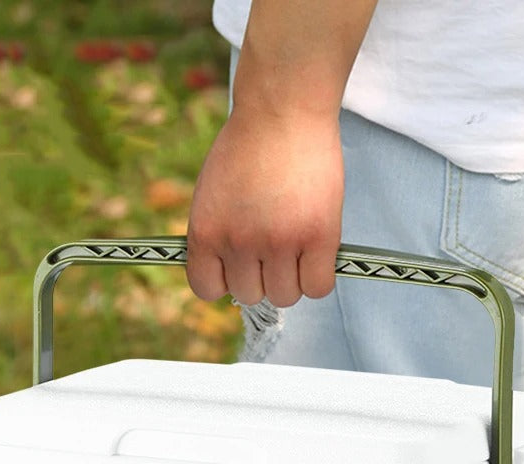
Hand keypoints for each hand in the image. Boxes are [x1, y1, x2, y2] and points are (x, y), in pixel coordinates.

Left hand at [186, 107, 343, 306]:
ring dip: (292, 278)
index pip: (207, 290)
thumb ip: (216, 235)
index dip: (225, 280)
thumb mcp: (211, 194)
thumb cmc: (247, 147)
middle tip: (274, 245)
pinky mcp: (318, 236)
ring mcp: (279, 242)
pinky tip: (317, 253)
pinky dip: (318, 277)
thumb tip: (227, 274)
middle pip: (251, 295)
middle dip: (262, 276)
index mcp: (205, 234)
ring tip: (297, 245)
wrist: (282, 108)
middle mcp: (239, 243)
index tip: (239, 264)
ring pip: (285, 296)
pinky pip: (318, 287)